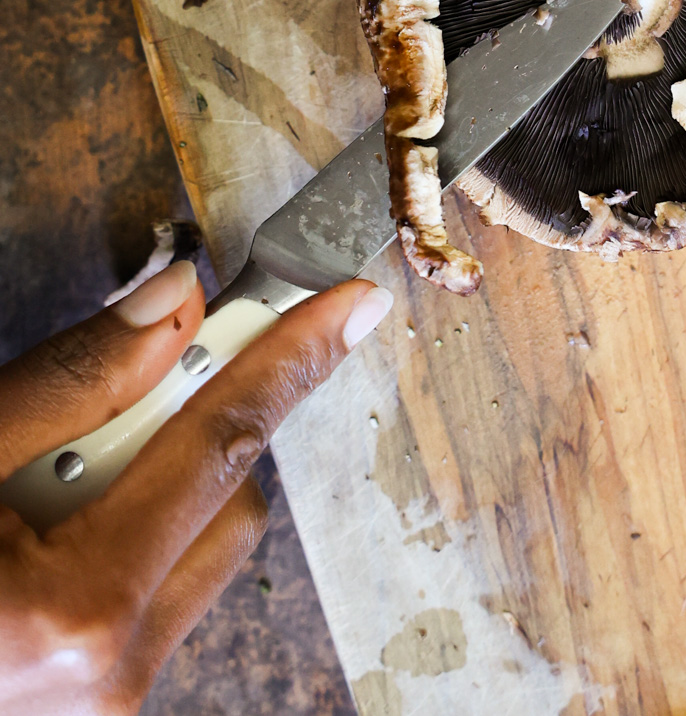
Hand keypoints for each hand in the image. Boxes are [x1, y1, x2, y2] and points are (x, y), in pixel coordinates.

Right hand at [0, 261, 392, 714]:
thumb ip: (69, 381)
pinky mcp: (88, 709)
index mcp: (75, 610)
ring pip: (196, 552)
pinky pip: (153, 597)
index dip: (292, 356)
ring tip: (41, 483)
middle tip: (129, 382)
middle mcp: (108, 677)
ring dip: (153, 486)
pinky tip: (41, 532)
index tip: (352, 304)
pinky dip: (126, 537)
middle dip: (193, 424)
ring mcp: (100, 708)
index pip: (222, 443)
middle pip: (226, 501)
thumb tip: (176, 304)